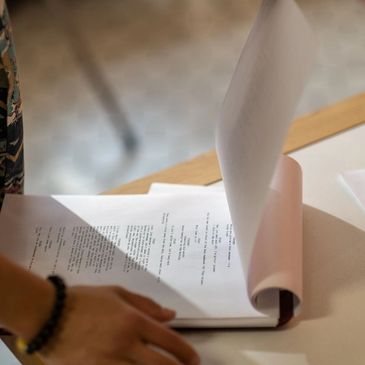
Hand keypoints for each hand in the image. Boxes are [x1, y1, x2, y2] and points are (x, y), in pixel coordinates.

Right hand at [39, 285, 199, 364]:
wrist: (48, 314)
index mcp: (133, 321)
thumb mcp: (118, 293)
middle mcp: (125, 344)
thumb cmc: (85, 299)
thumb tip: (170, 315)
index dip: (186, 352)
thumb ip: (146, 305)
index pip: (168, 341)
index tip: (194, 358)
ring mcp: (109, 362)